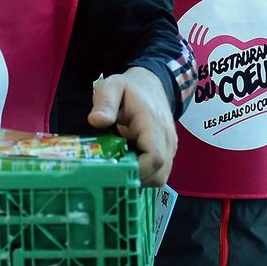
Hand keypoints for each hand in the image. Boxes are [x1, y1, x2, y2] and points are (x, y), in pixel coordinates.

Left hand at [88, 67, 175, 186]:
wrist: (150, 85)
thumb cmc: (129, 88)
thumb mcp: (112, 87)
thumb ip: (105, 102)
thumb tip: (96, 120)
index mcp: (153, 124)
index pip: (154, 157)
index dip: (136, 170)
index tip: (113, 172)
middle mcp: (167, 139)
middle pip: (158, 174)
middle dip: (133, 180)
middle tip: (109, 175)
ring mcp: (169, 148)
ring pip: (158, 177)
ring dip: (137, 179)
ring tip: (116, 170)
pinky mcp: (166, 153)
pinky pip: (156, 173)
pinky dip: (141, 175)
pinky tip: (124, 166)